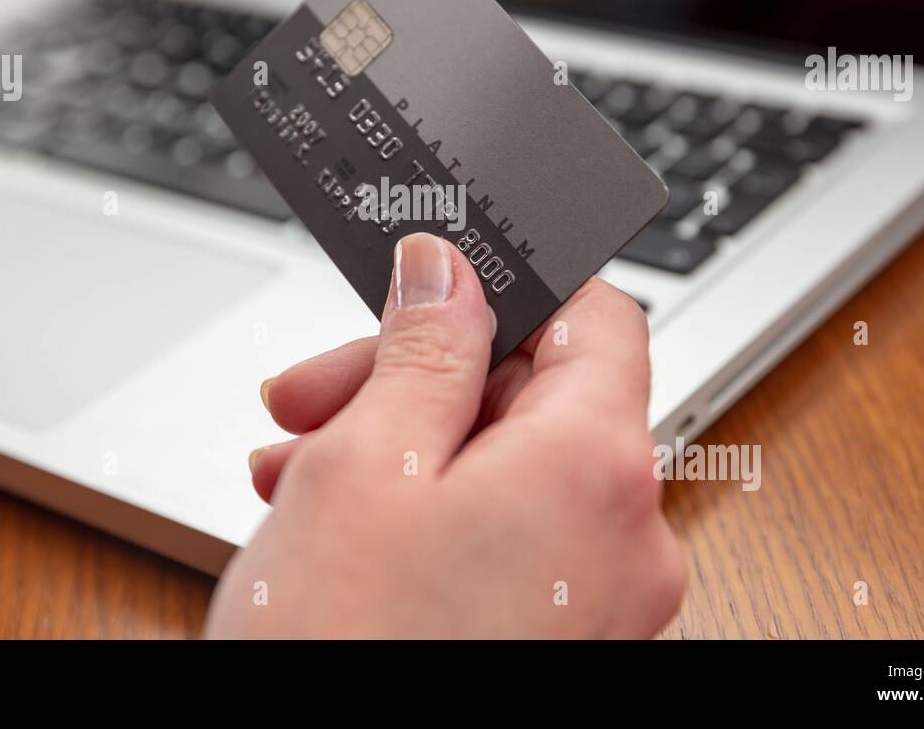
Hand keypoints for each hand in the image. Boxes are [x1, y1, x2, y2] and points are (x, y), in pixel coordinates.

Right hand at [205, 232, 685, 637]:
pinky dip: (430, 513)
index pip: (596, 317)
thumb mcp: (365, 463)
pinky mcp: (562, 639)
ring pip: (507, 467)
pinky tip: (340, 521)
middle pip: (536, 395)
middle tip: (314, 394)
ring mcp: (600, 600)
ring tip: (298, 467)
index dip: (507, 286)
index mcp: (596, 468)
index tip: (426, 285)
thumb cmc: (342, 654)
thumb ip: (425, 346)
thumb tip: (448, 269)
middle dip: (416, 379)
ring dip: (403, 447)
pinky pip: (508, 538)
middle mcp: (625, 538)